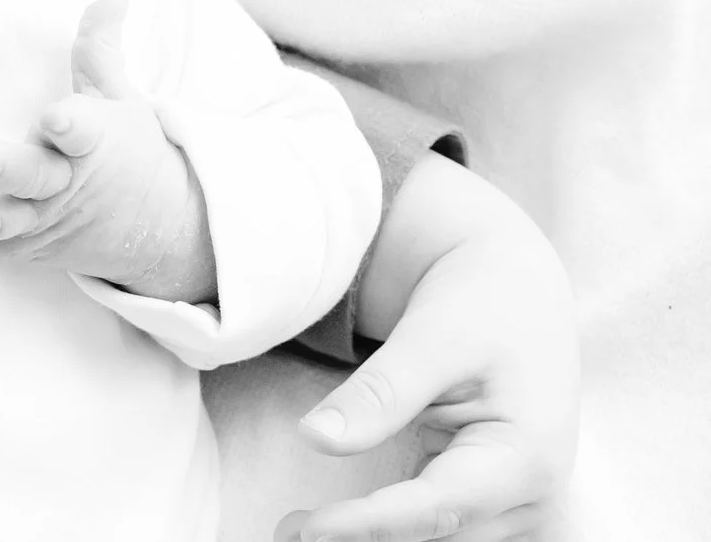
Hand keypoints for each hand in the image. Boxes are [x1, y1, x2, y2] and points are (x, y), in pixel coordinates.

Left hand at [0, 0, 217, 302]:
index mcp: (91, 144)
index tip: (54, 117)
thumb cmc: (134, 153)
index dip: (69, 125)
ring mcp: (40, 222)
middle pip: (28, 178)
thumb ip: (100, 47)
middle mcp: (62, 185)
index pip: (82, 130)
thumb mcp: (122, 98)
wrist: (168, 231)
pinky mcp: (24, 248)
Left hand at [274, 159, 578, 541]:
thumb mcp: (432, 336)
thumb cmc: (481, 306)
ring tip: (290, 532)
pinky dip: (386, 533)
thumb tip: (313, 438)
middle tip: (282, 532)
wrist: (519, 295)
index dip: (369, 524)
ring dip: (372, 541)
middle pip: (437, 538)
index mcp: (526, 458)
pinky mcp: (487, 505)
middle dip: (361, 540)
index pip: (437, 508)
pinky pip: (436, 532)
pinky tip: (328, 528)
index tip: (307, 529)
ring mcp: (513, 508)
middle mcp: (530, 498)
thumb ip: (380, 392)